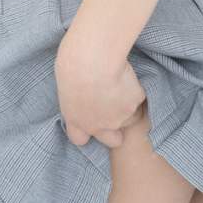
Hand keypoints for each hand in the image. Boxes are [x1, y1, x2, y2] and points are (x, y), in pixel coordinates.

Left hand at [54, 31, 146, 149]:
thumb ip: (75, 98)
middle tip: (114, 109)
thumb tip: (84, 91)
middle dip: (115, 130)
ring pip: (130, 116)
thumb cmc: (72, 67)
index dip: (86, 129)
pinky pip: (138, 95)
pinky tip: (126, 74)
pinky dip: (134, 87)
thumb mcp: (65, 86)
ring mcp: (120, 117)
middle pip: (114, 140)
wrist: (93, 63)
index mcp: (76, 121)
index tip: (88, 116)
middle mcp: (100, 125)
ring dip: (127, 105)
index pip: (80, 138)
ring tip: (120, 84)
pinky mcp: (135, 101)